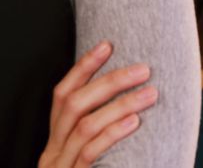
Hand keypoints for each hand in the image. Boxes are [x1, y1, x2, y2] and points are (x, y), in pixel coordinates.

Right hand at [39, 41, 157, 167]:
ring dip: (120, 105)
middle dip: (109, 82)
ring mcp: (61, 167)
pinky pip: (90, 153)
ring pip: (86, 126)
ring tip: (149, 94)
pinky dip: (111, 134)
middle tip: (142, 70)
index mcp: (55, 141)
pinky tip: (133, 122)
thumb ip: (97, 134)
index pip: (62, 94)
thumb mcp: (84, 157)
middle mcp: (53, 151)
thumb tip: (127, 99)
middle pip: (74, 104)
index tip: (106, 46)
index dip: (83, 68)